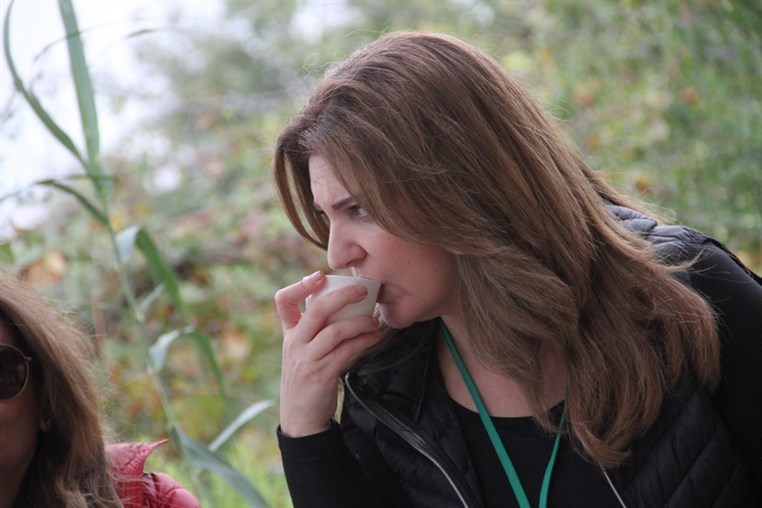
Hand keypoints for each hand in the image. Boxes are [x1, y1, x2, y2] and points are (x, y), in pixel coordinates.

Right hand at [274, 271, 381, 436]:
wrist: (300, 417)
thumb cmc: (307, 378)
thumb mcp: (300, 350)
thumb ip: (313, 329)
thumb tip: (342, 304)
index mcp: (289, 333)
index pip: (283, 301)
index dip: (299, 285)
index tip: (319, 276)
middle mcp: (295, 343)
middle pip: (317, 310)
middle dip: (343, 296)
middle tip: (362, 290)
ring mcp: (307, 358)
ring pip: (335, 331)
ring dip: (360, 323)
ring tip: (374, 321)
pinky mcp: (322, 373)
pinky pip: (346, 351)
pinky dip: (363, 341)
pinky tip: (373, 337)